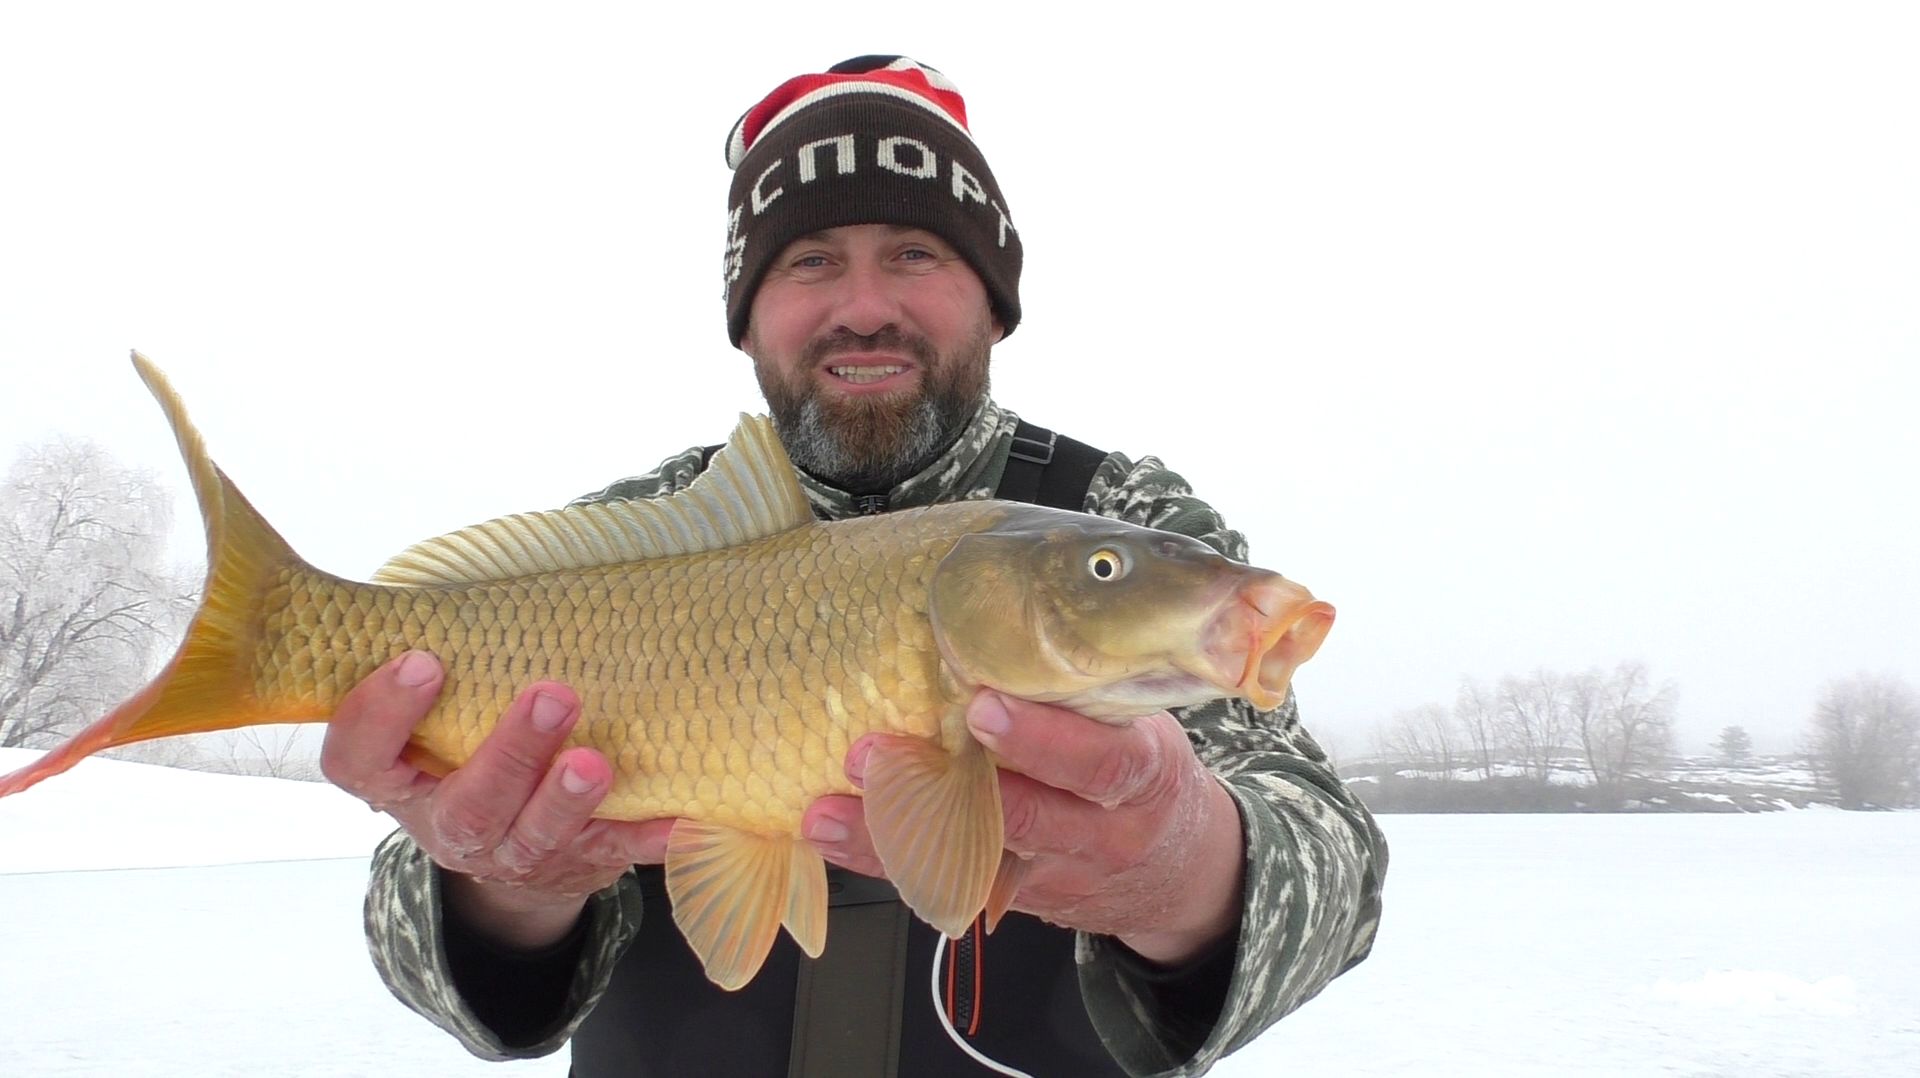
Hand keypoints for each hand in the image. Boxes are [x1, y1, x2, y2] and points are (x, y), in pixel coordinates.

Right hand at [319, 651, 672, 950]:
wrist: (519, 857)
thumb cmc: (473, 751)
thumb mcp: (440, 718)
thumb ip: (449, 664)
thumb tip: (469, 570)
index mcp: (402, 782)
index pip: (359, 759)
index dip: (381, 714)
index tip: (424, 658)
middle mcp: (450, 826)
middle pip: (467, 805)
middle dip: (509, 753)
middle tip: (551, 696)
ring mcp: (514, 853)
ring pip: (532, 838)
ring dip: (565, 798)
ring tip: (596, 761)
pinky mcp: (582, 861)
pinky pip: (619, 851)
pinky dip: (650, 834)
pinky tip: (681, 813)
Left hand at [801, 690, 1243, 965]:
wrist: (1179, 869)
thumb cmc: (1141, 761)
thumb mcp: (1142, 716)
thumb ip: (1088, 675)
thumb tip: (1010, 578)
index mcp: (1141, 772)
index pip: (1102, 760)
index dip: (1043, 739)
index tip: (982, 706)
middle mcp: (1101, 831)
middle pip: (1027, 817)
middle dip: (947, 786)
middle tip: (870, 750)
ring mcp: (1055, 871)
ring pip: (971, 860)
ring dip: (892, 834)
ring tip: (826, 811)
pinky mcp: (1015, 898)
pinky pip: (947, 882)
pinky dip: (888, 861)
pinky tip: (834, 838)